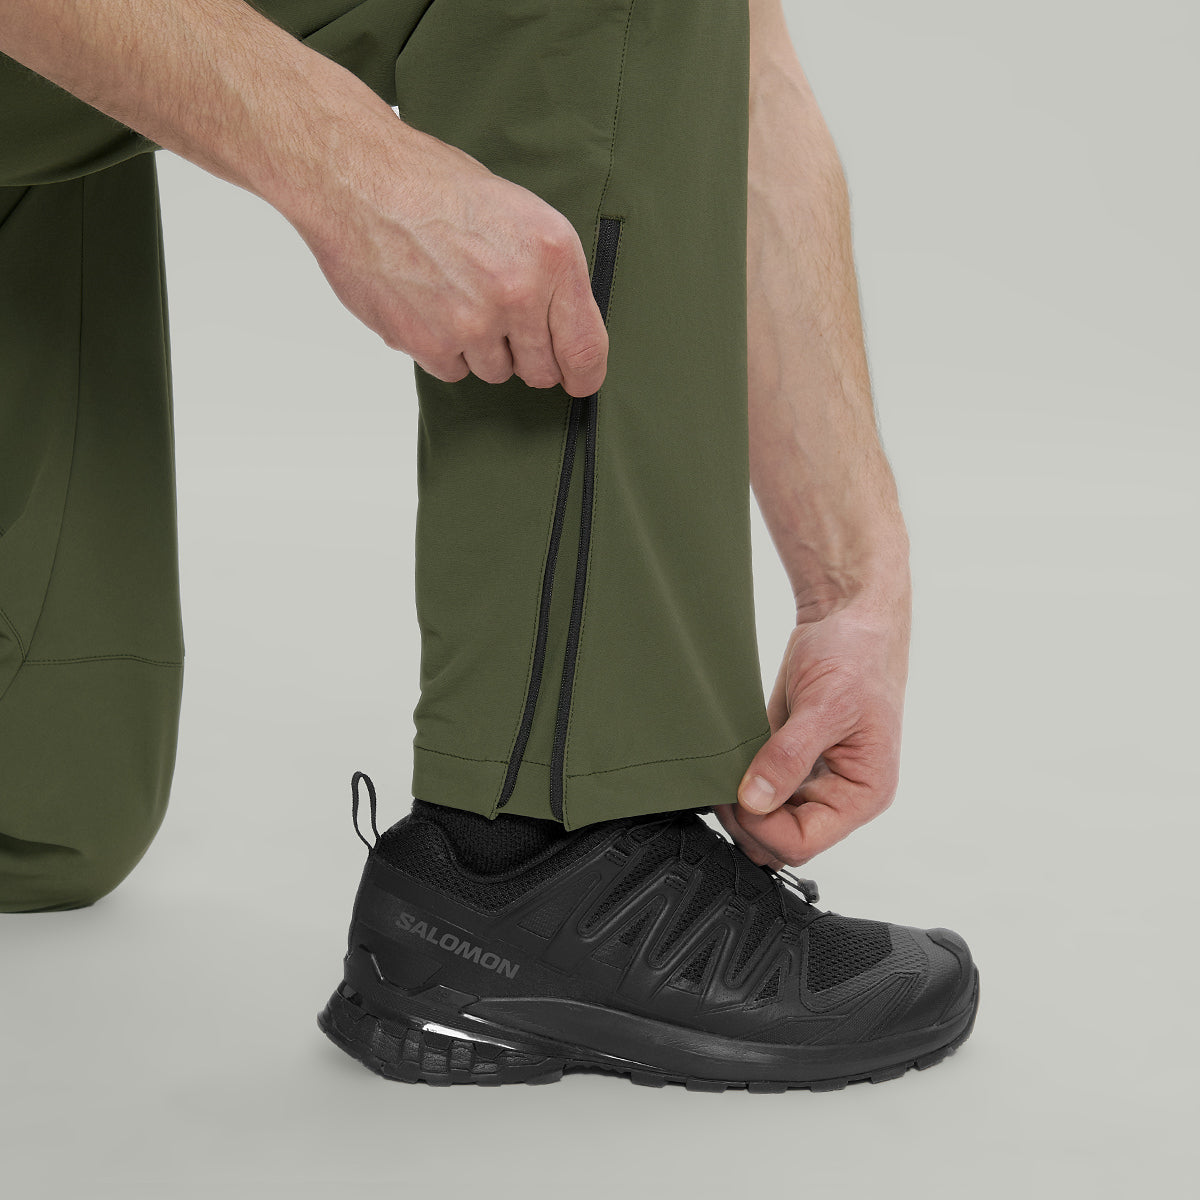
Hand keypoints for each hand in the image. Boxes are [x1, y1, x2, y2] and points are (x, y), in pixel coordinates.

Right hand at [285, 121, 607, 397]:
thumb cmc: (436, 186)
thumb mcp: (519, 213)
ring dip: (481, 348)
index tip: (579, 381)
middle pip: (541, 371)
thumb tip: (566, 331)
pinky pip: (454, 371)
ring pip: (495, 372)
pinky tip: (427, 304)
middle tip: (498, 315)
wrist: (360, 180)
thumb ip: (550, 274)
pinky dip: (443, 348)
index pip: (586, 348)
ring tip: (453, 294)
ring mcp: (472, 324)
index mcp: (551, 256)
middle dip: (526, 353)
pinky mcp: (430, 344)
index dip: (584, 375)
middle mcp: (518, 293)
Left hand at [716, 591, 909, 867]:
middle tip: (719, 783)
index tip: (735, 796)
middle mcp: (839, 795)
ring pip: (766, 821)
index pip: (804, 843)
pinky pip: (759, 792)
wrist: (846, 618)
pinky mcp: (790, 762)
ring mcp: (813, 780)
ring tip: (720, 770)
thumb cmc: (857, 655)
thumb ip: (789, 756)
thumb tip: (757, 799)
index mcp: (863, 793)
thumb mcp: (825, 705)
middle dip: (746, 819)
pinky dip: (738, 784)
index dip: (762, 827)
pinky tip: (726, 761)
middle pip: (781, 840)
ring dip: (739, 805)